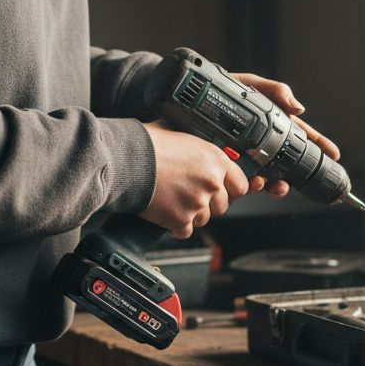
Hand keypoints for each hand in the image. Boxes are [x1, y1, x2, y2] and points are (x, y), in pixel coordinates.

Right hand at [140, 122, 248, 238]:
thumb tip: (198, 148)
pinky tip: (164, 212)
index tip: (223, 191)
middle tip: (188, 194)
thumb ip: (196, 147)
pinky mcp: (180, 219)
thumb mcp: (179, 133)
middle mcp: (210, 182)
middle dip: (207, 203)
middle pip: (222, 206)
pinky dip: (174, 226)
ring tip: (172, 200)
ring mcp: (196, 203)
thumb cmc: (146, 144)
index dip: (230, 189)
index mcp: (215, 159)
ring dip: (190, 214)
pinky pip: (185, 232)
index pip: (240, 184)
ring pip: (203, 220)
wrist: (124, 160)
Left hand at [229, 73, 340, 197]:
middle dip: (292, 177)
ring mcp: (245, 154)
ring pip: (267, 176)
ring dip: (272, 185)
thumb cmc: (218, 90)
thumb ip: (273, 90)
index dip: (318, 145)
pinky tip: (250, 182)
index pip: (301, 135)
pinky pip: (243, 180)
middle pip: (286, 163)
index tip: (334, 154)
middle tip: (288, 184)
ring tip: (268, 184)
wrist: (186, 100)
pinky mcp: (227, 163)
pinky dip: (250, 185)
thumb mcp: (248, 84)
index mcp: (271, 123)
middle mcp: (261, 142)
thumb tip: (299, 108)